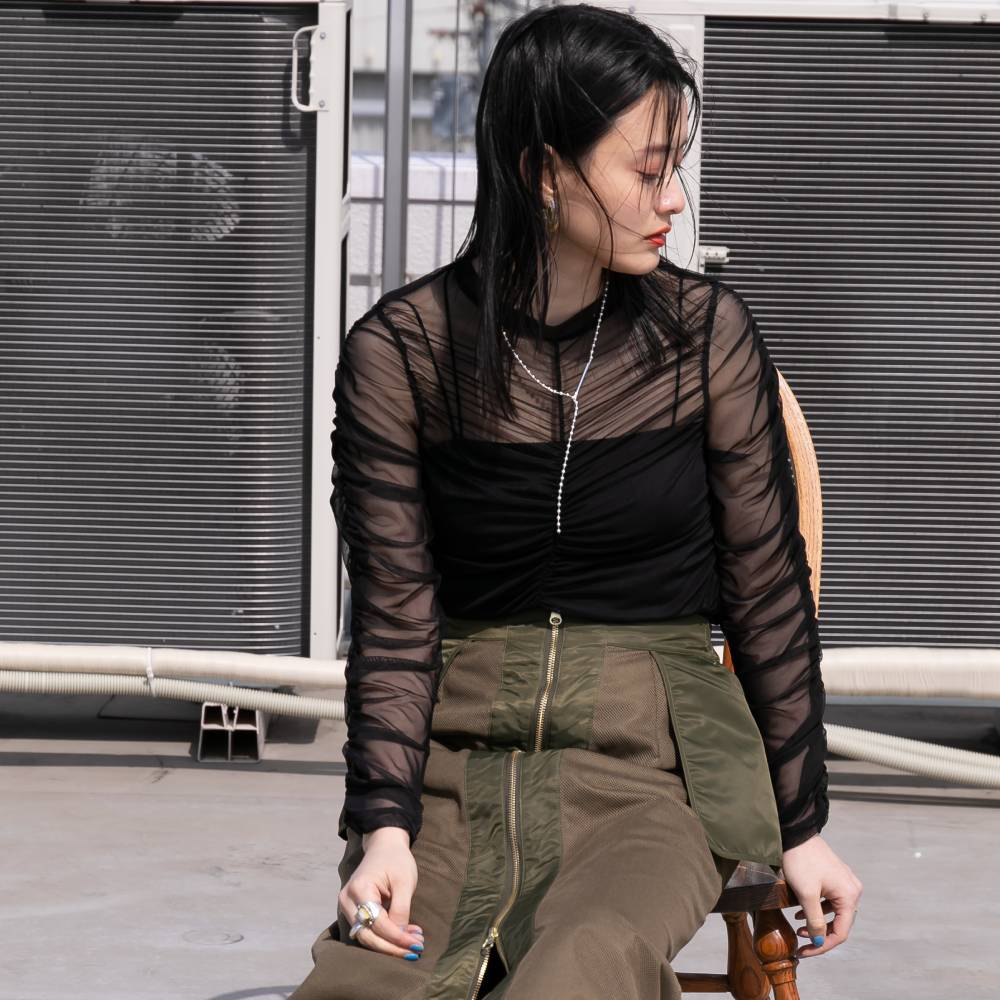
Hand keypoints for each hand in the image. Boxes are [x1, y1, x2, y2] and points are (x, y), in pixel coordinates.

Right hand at [338, 826, 424, 959]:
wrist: (384, 845)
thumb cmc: (396, 860)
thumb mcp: (404, 882)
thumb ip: (401, 909)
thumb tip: (400, 937)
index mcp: (360, 889)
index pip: (378, 923)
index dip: (397, 937)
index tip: (417, 944)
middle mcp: (348, 900)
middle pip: (367, 935)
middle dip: (392, 947)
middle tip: (416, 950)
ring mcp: (348, 906)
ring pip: (366, 936)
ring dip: (389, 944)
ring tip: (413, 943)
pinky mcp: (353, 910)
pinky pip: (367, 930)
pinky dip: (384, 937)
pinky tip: (404, 936)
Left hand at [780, 833, 862, 957]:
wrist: (795, 833)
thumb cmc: (801, 861)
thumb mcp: (806, 894)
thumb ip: (815, 920)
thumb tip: (818, 941)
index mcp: (849, 896)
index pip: (840, 932)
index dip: (822, 946)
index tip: (804, 951)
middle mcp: (852, 890)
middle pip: (839, 923)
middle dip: (819, 935)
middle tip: (800, 942)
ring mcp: (845, 882)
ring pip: (834, 913)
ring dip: (818, 923)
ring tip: (798, 927)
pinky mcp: (835, 877)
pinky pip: (830, 900)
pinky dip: (817, 909)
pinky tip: (800, 912)